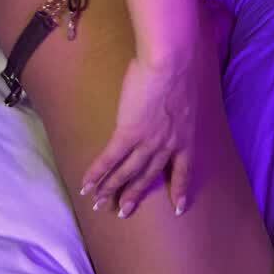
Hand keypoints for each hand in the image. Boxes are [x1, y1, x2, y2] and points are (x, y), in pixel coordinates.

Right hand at [79, 50, 200, 218]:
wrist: (171, 61)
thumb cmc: (181, 67)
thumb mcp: (185, 96)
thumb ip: (177, 109)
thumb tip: (167, 106)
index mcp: (186, 136)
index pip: (184, 170)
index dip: (180, 189)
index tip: (179, 208)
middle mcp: (167, 145)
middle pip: (149, 176)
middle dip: (135, 194)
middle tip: (123, 211)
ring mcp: (147, 141)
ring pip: (127, 172)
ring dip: (112, 188)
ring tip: (100, 203)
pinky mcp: (128, 133)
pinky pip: (110, 158)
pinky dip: (98, 173)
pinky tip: (87, 184)